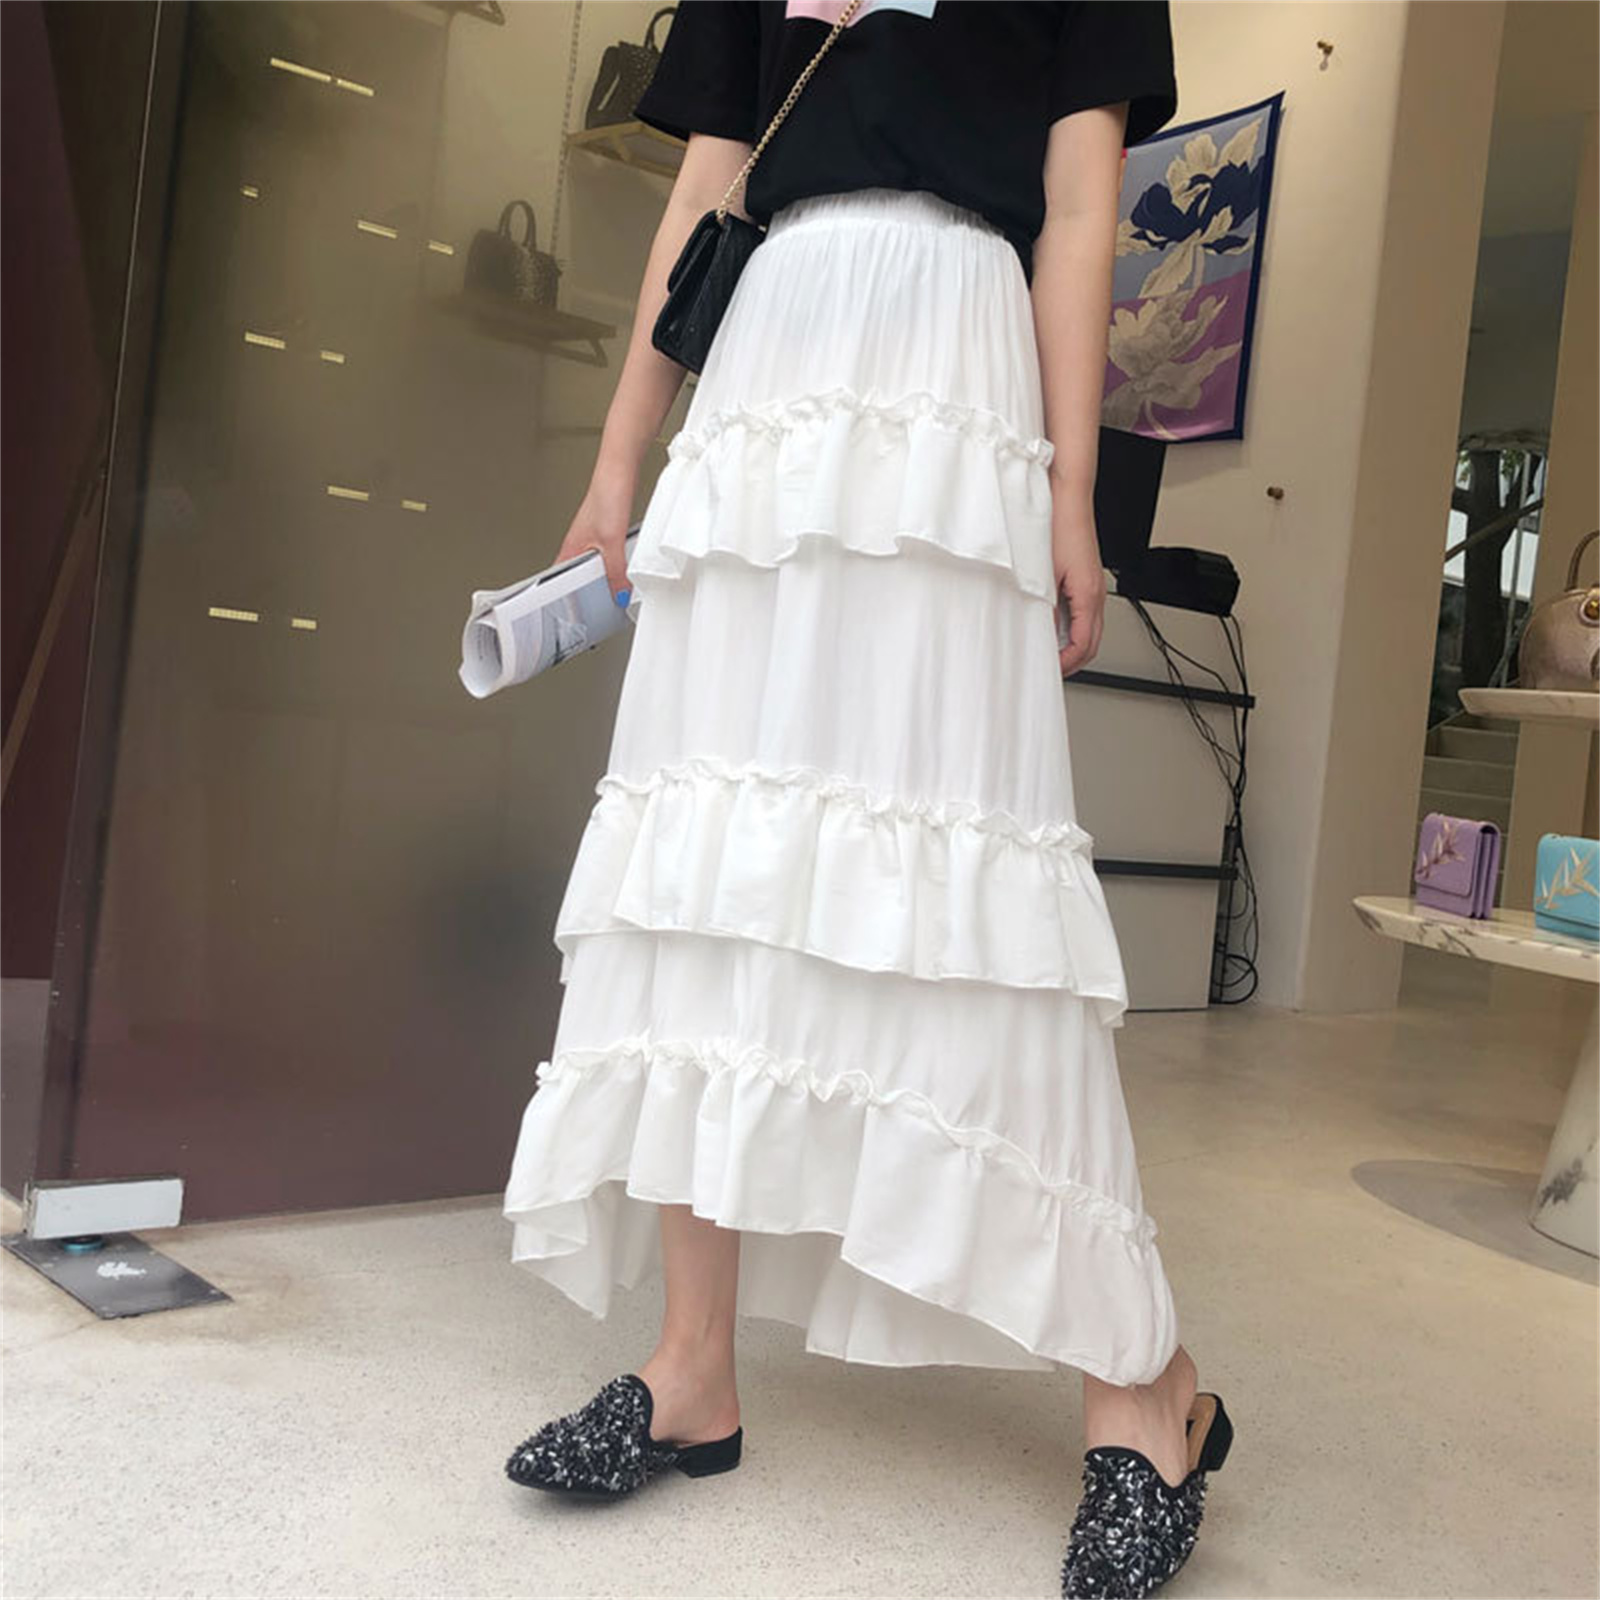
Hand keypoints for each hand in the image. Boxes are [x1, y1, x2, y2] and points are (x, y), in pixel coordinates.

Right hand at [556, 470, 636, 606]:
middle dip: (588, 594)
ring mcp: (591, 539)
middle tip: (597, 610)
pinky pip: (607, 557)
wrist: (619, 472)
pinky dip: (614, 566)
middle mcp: (578, 545)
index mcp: (570, 549)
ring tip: (613, 593)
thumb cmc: (606, 497)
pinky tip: (623, 568)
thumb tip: (620, 594)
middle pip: (580, 577)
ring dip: (603, 579)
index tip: (571, 615)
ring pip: (595, 567)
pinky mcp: (605, 533)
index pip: (560, 581)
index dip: (563, 599)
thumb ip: (616, 572)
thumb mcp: (612, 543)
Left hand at [1053, 505, 1105, 676]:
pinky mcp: (1089, 579)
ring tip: (1052, 653)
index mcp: (1089, 596)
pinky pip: (1087, 614)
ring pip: (1091, 630)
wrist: (1069, 500)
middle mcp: (1097, 593)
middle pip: (1092, 643)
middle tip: (1052, 670)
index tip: (1049, 670)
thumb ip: (1045, 608)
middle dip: (1073, 662)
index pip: (1083, 645)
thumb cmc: (1059, 528)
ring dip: (1074, 646)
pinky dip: (1074, 629)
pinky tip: (1056, 628)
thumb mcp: (1043, 575)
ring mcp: (1096, 586)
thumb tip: (1041, 633)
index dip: (1066, 664)